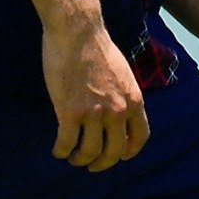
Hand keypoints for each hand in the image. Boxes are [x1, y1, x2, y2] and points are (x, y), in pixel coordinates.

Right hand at [44, 8, 148, 170]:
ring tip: (73, 158)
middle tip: (92, 165)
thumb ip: (123, 95)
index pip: (140, 137)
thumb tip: (119, 111)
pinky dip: (61, 151)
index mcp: (134, 100)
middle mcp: (117, 111)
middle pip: (114, 152)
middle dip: (103, 163)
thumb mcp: (123, 74)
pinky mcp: (70, 112)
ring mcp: (94, 114)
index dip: (130, 151)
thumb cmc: (97, 48)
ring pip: (89, 152)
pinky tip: (58, 151)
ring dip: (80, 160)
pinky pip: (66, 143)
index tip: (121, 156)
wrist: (78, 34)